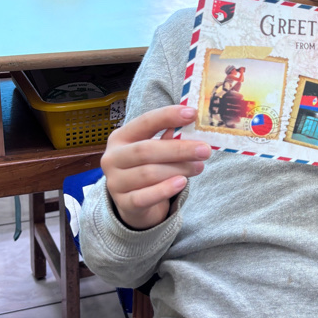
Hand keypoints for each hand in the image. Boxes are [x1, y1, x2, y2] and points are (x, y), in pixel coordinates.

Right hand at [101, 105, 209, 229]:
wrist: (136, 203)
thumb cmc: (149, 167)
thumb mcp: (156, 149)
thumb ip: (170, 138)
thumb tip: (192, 125)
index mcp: (121, 137)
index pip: (144, 122)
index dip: (168, 116)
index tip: (193, 114)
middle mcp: (113, 158)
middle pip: (146, 150)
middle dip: (179, 149)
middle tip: (205, 150)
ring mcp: (115, 182)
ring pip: (148, 173)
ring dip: (178, 169)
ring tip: (199, 167)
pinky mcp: (124, 203)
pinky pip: (145, 197)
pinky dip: (165, 190)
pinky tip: (182, 183)